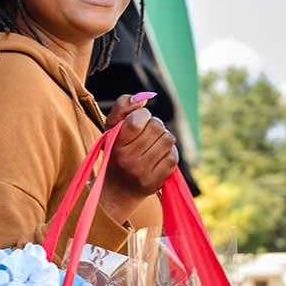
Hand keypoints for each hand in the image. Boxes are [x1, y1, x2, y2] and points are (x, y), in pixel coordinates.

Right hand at [99, 93, 178, 223]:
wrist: (118, 187)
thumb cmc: (117, 151)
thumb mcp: (112, 127)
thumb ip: (123, 106)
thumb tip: (143, 98)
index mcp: (114, 144)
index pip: (138, 120)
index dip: (143, 115)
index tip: (138, 121)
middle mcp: (126, 160)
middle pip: (157, 126)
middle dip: (155, 126)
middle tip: (147, 134)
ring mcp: (141, 173)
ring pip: (168, 140)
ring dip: (163, 138)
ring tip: (153, 145)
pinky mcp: (154, 182)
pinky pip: (173, 157)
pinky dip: (169, 152)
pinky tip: (159, 156)